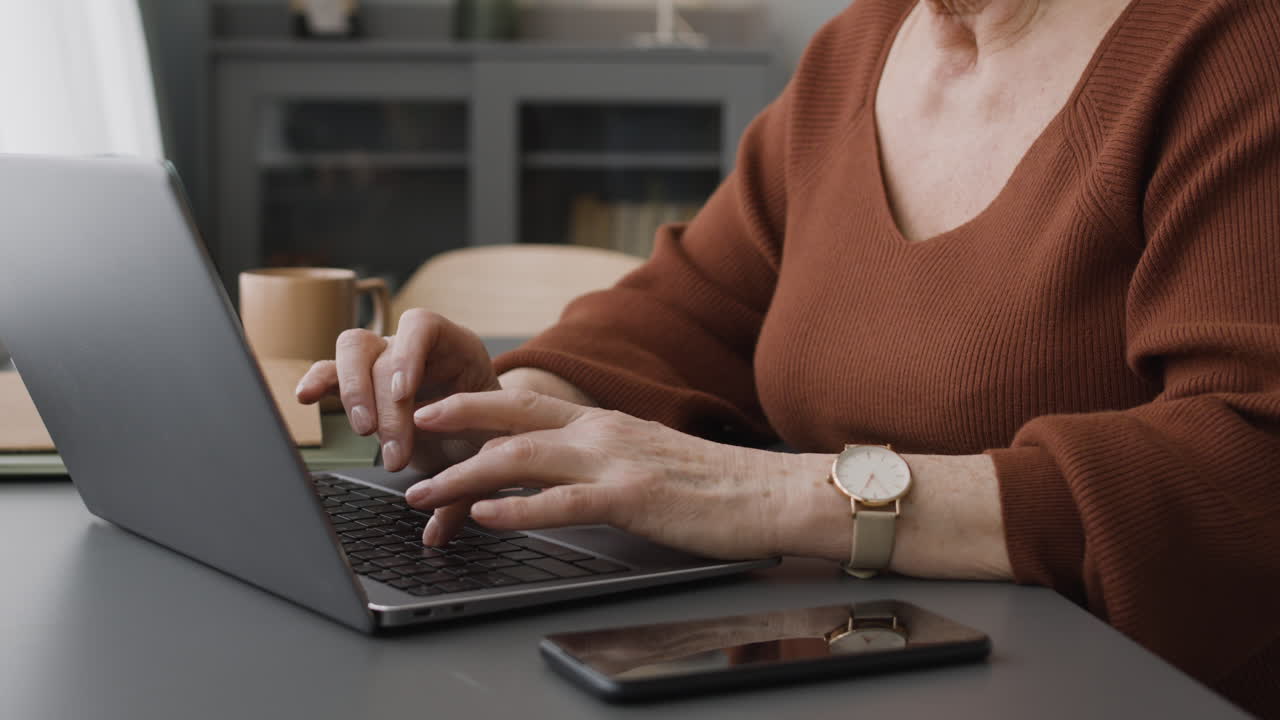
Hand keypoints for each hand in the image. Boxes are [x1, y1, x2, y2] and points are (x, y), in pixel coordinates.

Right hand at [295, 308, 500, 474]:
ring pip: (353, 352)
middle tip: (395, 447)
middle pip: (383, 350)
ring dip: (353, 394)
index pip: (422, 326)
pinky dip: (318, 381)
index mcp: (455, 347)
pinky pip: (331, 372)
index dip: (407, 354)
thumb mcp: (489, 449)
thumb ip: (469, 479)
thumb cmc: (486, 434)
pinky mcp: (362, 385)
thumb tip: (438, 526)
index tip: (403, 394)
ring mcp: (384, 362)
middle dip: (383, 402)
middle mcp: (415, 348)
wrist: (479, 440)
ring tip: (364, 433)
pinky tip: (307, 397)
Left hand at [403, 388, 802, 558]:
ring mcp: (615, 462)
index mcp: (606, 421)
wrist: (772, 492)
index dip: (475, 404)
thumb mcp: (649, 457)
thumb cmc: (716, 484)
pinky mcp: (631, 498)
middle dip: (453, 422)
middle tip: (409, 434)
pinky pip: (561, 503)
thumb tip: (564, 473)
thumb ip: (605, 457)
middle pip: (511, 418)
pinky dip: (516, 509)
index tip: (436, 410)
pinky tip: (485, 517)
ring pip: (521, 459)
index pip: (528, 404)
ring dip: (465, 475)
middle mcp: (603, 431)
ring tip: (425, 492)